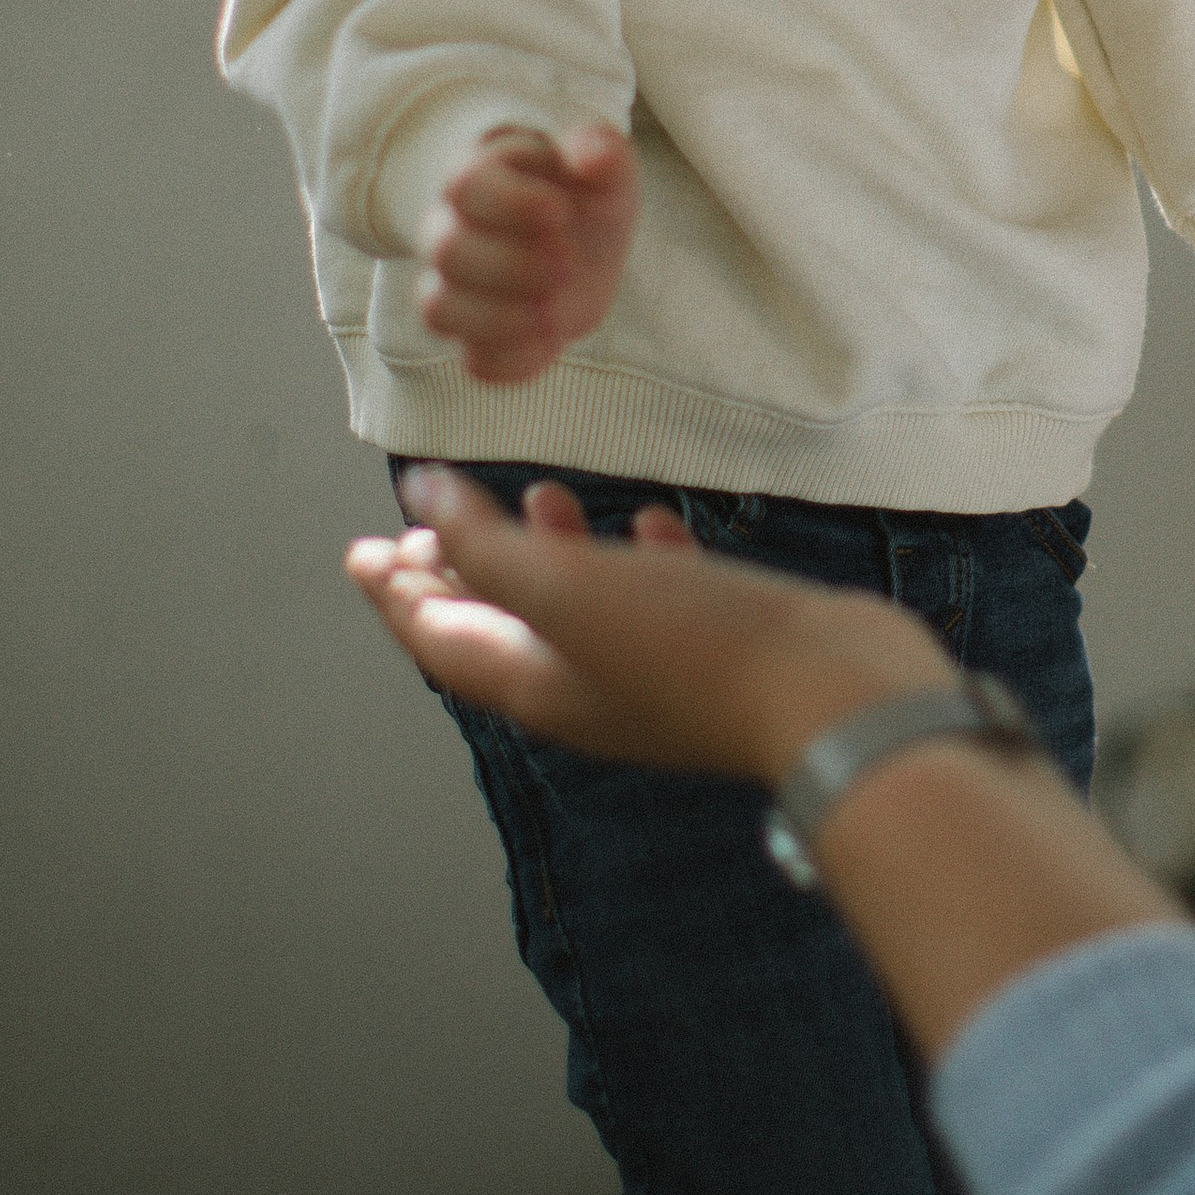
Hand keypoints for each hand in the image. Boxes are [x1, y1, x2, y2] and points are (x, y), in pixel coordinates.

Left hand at [347, 465, 934, 773]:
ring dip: (546, 555)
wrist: (831, 697)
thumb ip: (487, 545)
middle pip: (498, 628)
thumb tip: (422, 498)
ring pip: (578, 611)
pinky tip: (652, 523)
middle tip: (424, 529)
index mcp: (537, 685)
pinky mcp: (714, 648)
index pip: (440, 639)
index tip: (362, 551)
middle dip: (456, 575)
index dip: (397, 594)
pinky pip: (658, 598)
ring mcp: (653, 672)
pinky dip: (637, 558)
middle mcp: (586, 687)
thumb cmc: (695, 649)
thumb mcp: (569, 590)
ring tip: (538, 497)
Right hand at [420, 122, 639, 383]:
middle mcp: (452, 231)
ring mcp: (456, 288)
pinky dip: (515, 360)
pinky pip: (475, 362)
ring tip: (555, 312)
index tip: (560, 213)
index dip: (511, 204)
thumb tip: (587, 156)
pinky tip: (554, 339)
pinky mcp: (479, 336)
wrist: (583, 238)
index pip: (466, 187)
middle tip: (567, 264)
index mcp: (480, 177)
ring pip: (441, 311)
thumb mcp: (605, 163)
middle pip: (449, 252)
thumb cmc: (586, 190)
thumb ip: (601, 149)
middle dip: (513, 266)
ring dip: (503, 319)